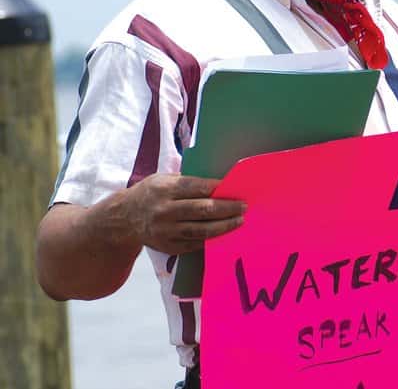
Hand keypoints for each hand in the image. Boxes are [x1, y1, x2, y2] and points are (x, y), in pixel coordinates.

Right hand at [115, 173, 245, 254]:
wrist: (124, 218)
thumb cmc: (152, 193)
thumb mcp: (164, 179)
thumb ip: (188, 182)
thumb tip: (221, 184)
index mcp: (165, 189)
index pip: (198, 188)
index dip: (219, 189)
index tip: (237, 189)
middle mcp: (164, 210)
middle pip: (202, 210)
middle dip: (227, 208)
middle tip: (244, 207)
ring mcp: (165, 231)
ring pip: (201, 230)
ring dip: (224, 226)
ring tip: (239, 221)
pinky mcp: (168, 246)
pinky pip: (194, 244)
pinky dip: (211, 239)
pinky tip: (224, 233)